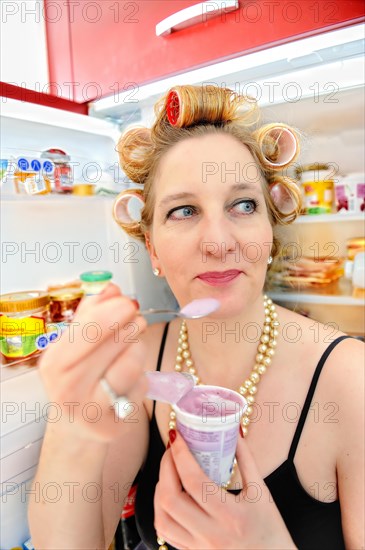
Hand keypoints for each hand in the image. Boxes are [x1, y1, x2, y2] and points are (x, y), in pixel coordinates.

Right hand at [38, 283, 147, 441]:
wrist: (79, 423)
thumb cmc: (80, 376)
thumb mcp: (77, 344)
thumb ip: (92, 313)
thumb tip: (110, 288)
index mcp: (54, 361)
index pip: (86, 330)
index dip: (112, 312)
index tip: (128, 302)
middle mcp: (66, 388)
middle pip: (113, 345)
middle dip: (131, 327)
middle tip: (137, 321)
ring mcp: (89, 411)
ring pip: (131, 365)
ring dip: (138, 351)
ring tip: (133, 348)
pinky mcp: (112, 426)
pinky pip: (139, 387)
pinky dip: (141, 377)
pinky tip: (130, 379)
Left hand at [154, 431, 296, 549]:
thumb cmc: (270, 529)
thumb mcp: (261, 491)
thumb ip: (246, 459)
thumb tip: (233, 431)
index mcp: (230, 516)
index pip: (194, 481)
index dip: (181, 455)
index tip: (177, 437)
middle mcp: (211, 533)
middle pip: (170, 499)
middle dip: (165, 468)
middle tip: (172, 450)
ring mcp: (199, 546)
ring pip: (162, 518)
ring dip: (159, 489)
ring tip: (168, 471)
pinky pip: (166, 532)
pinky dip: (161, 510)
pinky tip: (168, 495)